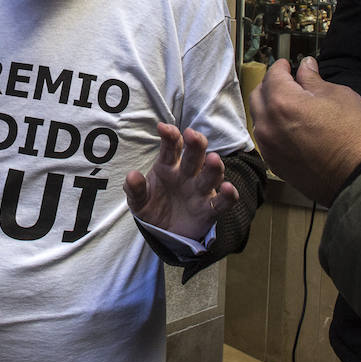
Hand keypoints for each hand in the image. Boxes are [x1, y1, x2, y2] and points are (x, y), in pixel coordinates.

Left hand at [123, 124, 238, 239]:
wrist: (163, 233)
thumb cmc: (152, 207)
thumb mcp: (139, 200)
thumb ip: (135, 189)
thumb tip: (132, 175)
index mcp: (168, 166)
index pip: (171, 147)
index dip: (169, 136)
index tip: (163, 128)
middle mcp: (187, 174)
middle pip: (195, 155)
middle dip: (195, 144)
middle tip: (192, 135)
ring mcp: (200, 190)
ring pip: (211, 175)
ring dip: (213, 167)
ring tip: (213, 159)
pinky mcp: (209, 209)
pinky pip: (221, 202)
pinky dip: (228, 195)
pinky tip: (228, 189)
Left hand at [246, 57, 360, 205]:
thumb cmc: (356, 136)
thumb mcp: (339, 95)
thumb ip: (314, 80)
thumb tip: (306, 67)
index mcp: (282, 102)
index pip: (273, 75)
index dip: (281, 66)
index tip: (287, 65)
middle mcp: (268, 125)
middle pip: (258, 96)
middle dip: (271, 85)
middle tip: (287, 82)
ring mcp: (269, 148)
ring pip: (260, 119)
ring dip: (270, 108)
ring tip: (291, 105)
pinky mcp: (275, 165)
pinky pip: (267, 140)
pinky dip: (274, 129)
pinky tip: (292, 128)